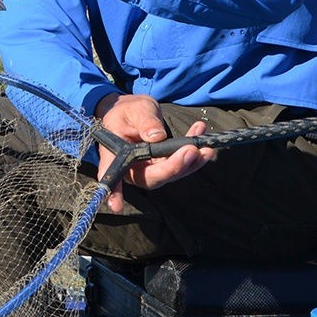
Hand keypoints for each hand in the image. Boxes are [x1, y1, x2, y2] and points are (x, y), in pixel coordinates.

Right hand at [93, 93, 215, 213]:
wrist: (134, 111)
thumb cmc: (127, 111)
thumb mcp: (134, 110)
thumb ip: (144, 121)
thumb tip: (157, 136)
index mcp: (115, 156)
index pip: (112, 177)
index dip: (114, 193)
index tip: (115, 207)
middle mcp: (132, 168)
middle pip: (152, 177)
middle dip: (174, 167)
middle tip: (192, 150)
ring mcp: (149, 168)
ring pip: (170, 174)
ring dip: (190, 162)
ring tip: (204, 146)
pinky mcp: (163, 164)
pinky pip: (180, 163)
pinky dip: (193, 152)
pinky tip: (200, 133)